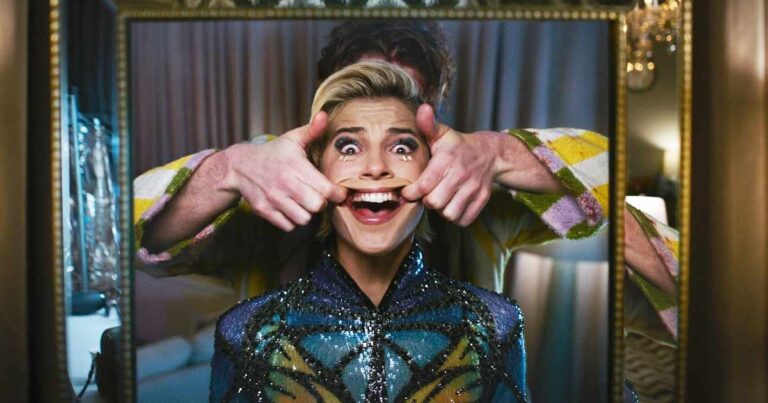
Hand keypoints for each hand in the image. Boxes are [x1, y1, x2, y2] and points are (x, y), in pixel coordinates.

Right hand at [223, 112, 345, 231]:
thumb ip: (311, 130)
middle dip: (321, 203)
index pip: (326, 189)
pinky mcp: (264, 211)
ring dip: (307, 213)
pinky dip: (293, 221)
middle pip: (316, 206)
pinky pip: (288, 226)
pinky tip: (292, 208)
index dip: (336, 193)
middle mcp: (284, 184)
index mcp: (295, 166)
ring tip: (304, 203)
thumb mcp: (292, 139)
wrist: (240, 166)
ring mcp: (273, 199)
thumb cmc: (273, 153)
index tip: (336, 191)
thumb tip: (324, 116)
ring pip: (303, 219)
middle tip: (318, 196)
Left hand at [401, 104, 500, 226]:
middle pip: (434, 203)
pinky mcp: (482, 200)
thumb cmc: (457, 146)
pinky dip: (455, 216)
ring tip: (441, 198)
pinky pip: (463, 220)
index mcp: (447, 160)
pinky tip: (452, 204)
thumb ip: (428, 125)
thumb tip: (422, 109)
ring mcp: (473, 189)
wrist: (489, 153)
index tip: (408, 191)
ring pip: (448, 214)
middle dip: (427, 201)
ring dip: (441, 210)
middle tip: (427, 193)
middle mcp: (461, 175)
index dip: (411, 193)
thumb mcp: (442, 134)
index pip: (423, 186)